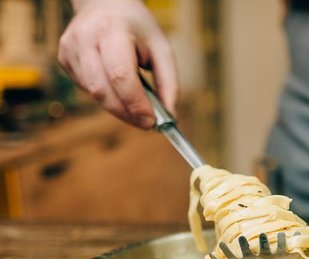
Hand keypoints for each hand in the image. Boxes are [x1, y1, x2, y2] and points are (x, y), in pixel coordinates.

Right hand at [58, 0, 176, 128]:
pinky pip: (87, 90)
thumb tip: (169, 116)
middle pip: (103, 90)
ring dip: (118, 107)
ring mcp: (70, 49)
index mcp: (111, 31)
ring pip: (94, 94)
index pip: (120, 75)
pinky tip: (116, 86)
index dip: (136, 103)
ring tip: (136, 105)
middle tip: (146, 123)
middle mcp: (85, 39)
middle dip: (126, 113)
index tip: (152, 121)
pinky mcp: (64, 59)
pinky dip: (107, 96)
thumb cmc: (137, 28)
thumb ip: (168, 83)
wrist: (105, 4)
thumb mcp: (161, 48)